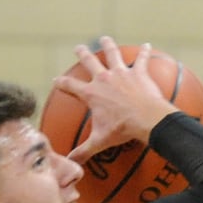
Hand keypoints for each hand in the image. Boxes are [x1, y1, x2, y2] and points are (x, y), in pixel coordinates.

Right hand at [52, 37, 175, 163]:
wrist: (146, 120)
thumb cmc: (122, 130)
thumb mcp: (99, 142)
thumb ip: (84, 151)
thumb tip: (71, 164)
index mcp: (92, 94)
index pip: (70, 86)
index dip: (61, 83)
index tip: (55, 80)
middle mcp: (104, 79)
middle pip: (89, 62)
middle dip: (82, 54)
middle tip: (78, 48)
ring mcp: (122, 73)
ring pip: (112, 54)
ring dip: (108, 45)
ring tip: (105, 38)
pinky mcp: (139, 73)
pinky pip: (141, 59)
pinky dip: (143, 52)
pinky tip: (146, 45)